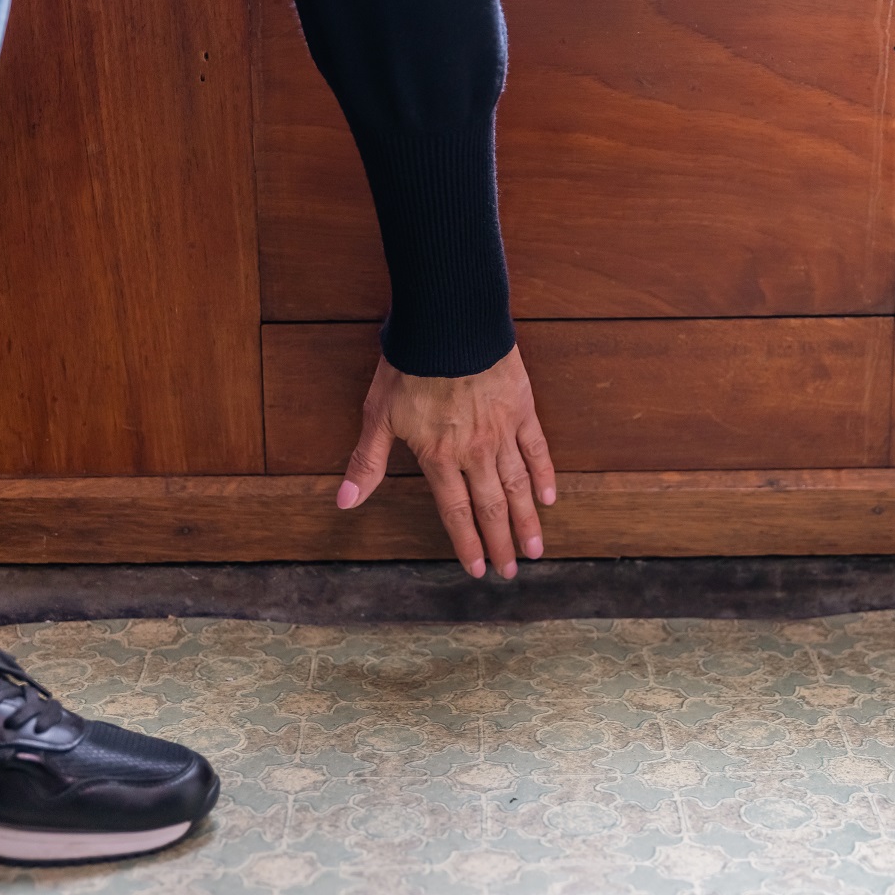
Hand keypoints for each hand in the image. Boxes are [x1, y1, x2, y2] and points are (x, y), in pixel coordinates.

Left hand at [339, 346, 555, 578]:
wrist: (448, 322)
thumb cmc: (409, 364)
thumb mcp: (378, 414)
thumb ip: (368, 461)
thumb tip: (345, 502)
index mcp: (439, 457)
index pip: (456, 512)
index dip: (468, 544)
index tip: (479, 569)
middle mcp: (474, 452)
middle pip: (492, 507)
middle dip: (502, 543)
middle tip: (512, 572)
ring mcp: (502, 431)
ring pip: (518, 485)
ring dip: (527, 520)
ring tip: (536, 549)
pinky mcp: (521, 409)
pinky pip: (536, 449)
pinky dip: (544, 475)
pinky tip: (549, 497)